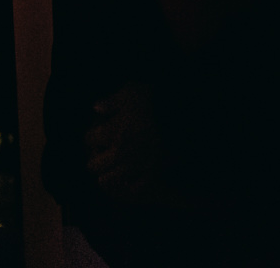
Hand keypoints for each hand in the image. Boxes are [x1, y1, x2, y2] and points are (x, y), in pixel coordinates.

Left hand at [84, 81, 182, 207]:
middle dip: (97, 158)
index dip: (94, 133)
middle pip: (93, 165)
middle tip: (104, 151)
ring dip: (109, 173)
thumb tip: (97, 108)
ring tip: (115, 166)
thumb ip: (113, 100)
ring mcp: (136, 166)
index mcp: (113, 132)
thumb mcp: (134, 91)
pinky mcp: (152, 174)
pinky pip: (132, 188)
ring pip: (108, 180)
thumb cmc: (160, 100)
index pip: (89, 138)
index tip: (100, 130)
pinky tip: (132, 176)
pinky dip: (130, 184)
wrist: (190, 115)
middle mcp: (120, 152)